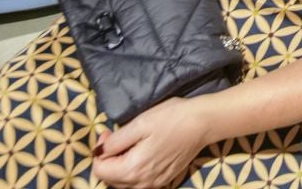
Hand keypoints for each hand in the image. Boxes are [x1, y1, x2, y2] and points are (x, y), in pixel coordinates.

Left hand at [93, 94, 212, 188]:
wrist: (203, 123)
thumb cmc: (171, 119)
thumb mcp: (139, 124)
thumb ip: (115, 141)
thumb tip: (98, 150)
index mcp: (133, 169)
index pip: (99, 170)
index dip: (99, 150)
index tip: (109, 133)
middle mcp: (142, 182)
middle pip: (110, 179)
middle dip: (107, 158)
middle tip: (116, 135)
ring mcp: (154, 183)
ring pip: (123, 182)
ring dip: (119, 165)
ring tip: (128, 143)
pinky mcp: (163, 179)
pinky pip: (138, 181)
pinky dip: (133, 169)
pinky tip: (141, 151)